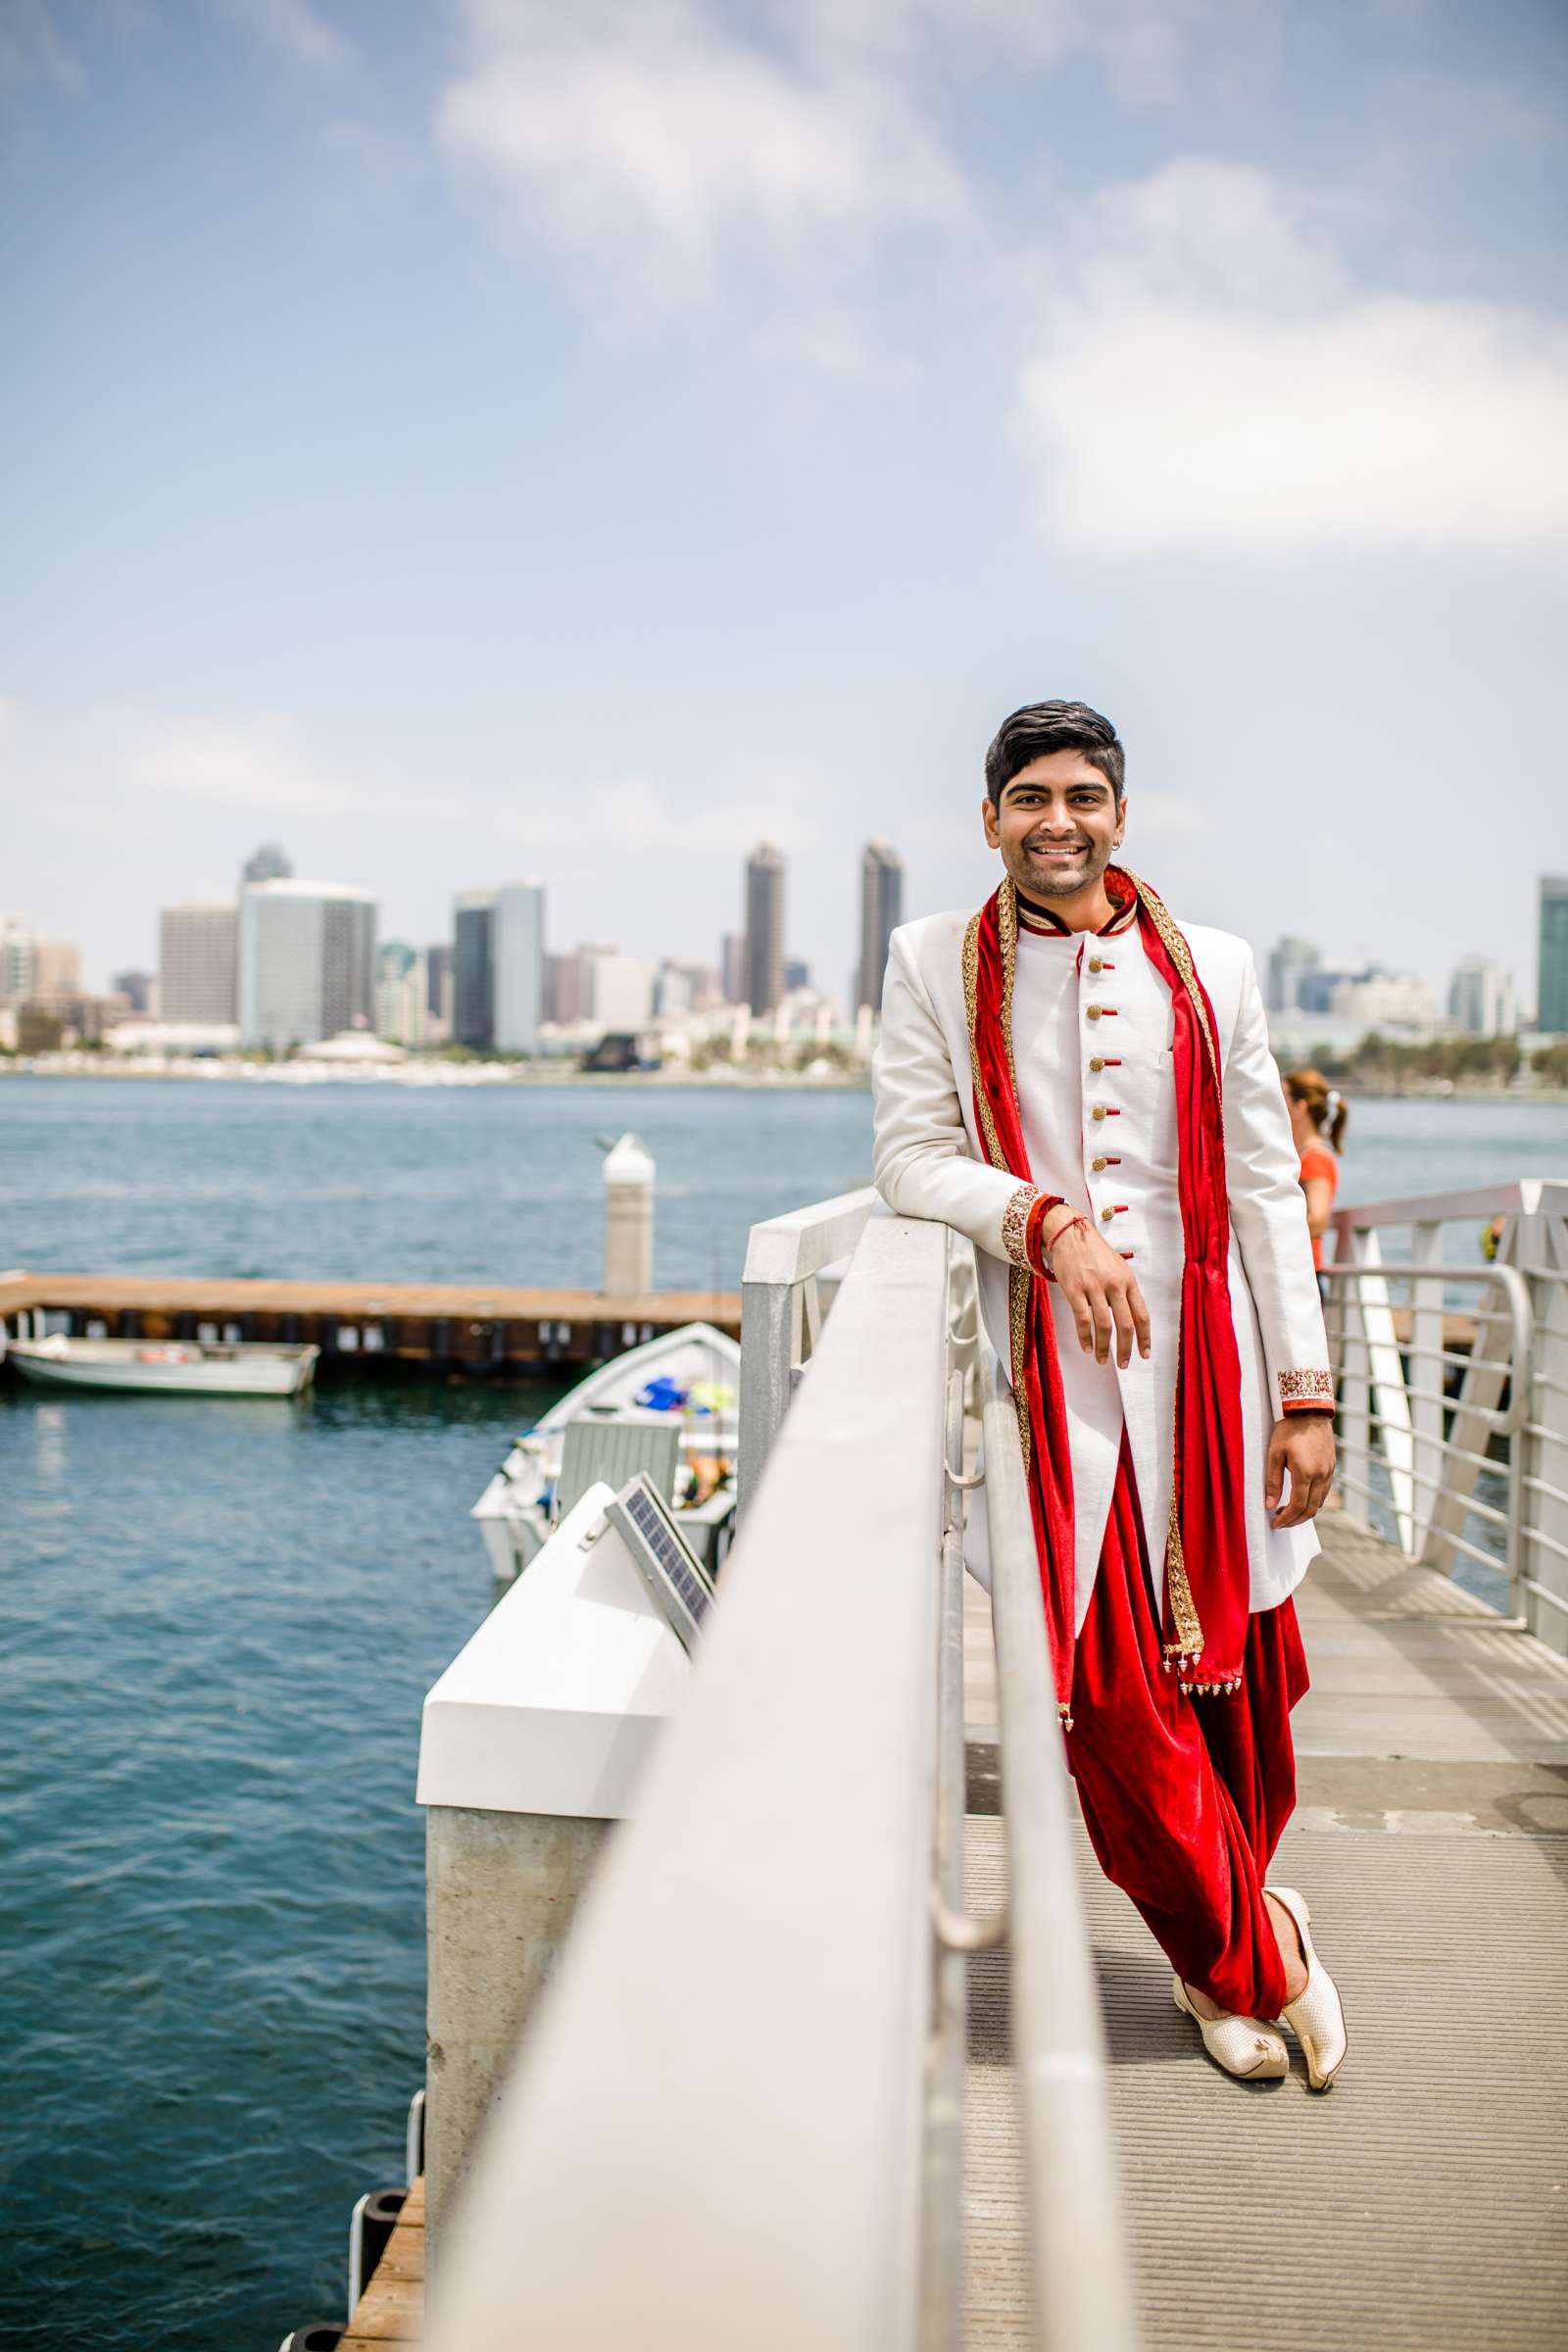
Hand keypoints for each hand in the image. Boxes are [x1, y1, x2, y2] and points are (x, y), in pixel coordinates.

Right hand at [1041, 1206, 1151, 1368]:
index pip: (1142, 1315)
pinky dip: (1085, 1337)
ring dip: (1104, 1347)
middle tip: (1123, 1364)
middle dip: (1126, 1349)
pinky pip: (1082, 1319)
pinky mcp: (1075, 1290)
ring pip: (1104, 1326)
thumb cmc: (1096, 1253)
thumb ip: (1126, 1292)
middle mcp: (1114, 1285)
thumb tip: (1131, 1320)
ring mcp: (1094, 1287)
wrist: (1071, 1234)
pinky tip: (1087, 1347)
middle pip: (1125, 1325)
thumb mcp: (1119, 1268)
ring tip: (1102, 1359)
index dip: (1145, 1338)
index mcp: (1128, 1281)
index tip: (1144, 1354)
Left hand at [1265, 1414, 1335, 1526]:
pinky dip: (1313, 1501)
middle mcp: (1321, 1475)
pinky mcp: (1331, 1468)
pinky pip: (1324, 1492)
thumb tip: (1269, 1505)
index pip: (1297, 1506)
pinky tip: (1300, 1498)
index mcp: (1305, 1473)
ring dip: (1304, 1512)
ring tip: (1287, 1512)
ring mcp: (1329, 1472)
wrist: (1309, 1411)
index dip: (1285, 1519)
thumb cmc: (1288, 1430)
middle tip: (1280, 1522)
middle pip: (1311, 1509)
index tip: (1274, 1524)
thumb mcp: (1274, 1454)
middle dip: (1295, 1520)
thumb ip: (1272, 1481)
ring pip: (1320, 1502)